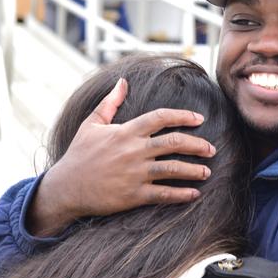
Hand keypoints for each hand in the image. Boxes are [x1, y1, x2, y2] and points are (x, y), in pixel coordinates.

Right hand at [27, 78, 215, 236]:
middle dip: (197, 145)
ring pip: (173, 169)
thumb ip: (110, 102)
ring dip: (194, 170)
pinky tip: (194, 194)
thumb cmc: (79, 154)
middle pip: (174, 143)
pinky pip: (163, 194)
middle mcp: (134, 151)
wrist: (65, 187)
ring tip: (207, 172)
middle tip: (211, 149)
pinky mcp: (133, 195)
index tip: (199, 119)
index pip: (161, 118)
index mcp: (126, 131)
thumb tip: (122, 81)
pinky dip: (181, 194)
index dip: (183, 116)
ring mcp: (135, 173)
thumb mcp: (91, 124)